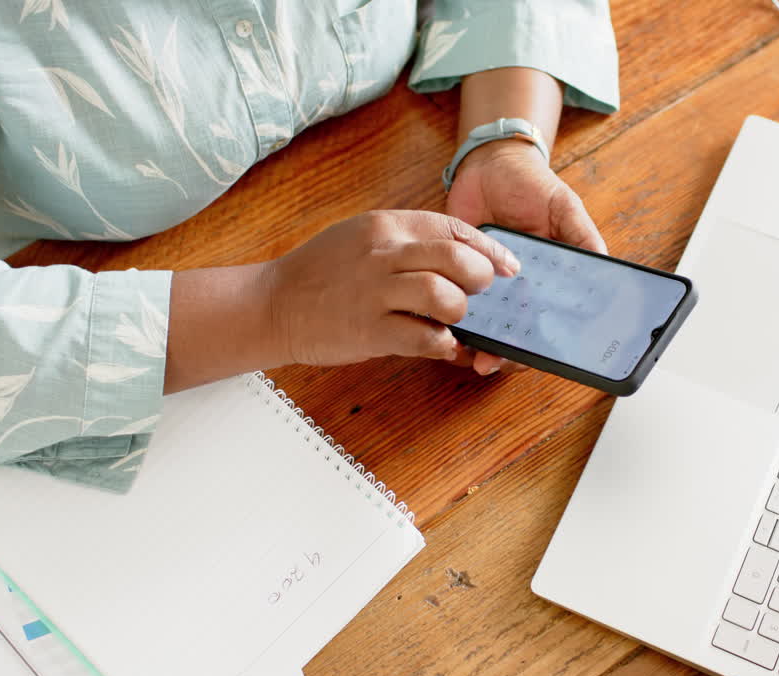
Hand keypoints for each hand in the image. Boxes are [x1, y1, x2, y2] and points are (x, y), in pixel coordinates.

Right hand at [264, 210, 518, 366]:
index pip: (452, 228)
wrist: (271, 305)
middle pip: (455, 258)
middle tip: (481, 294)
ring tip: (453, 320)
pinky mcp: (369, 331)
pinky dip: (442, 345)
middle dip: (480, 279)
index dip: (488, 249)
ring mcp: (375, 293)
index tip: (506, 267)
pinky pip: (424, 338)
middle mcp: (382, 255)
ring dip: (460, 312)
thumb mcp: (361, 238)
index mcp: (385, 227)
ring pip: (444, 296)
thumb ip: (407, 244)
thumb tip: (459, 258)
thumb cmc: (320, 274)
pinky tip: (439, 345)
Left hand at [446, 140, 606, 373]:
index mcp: (547, 279)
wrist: (488, 163)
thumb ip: (582, 237)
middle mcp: (518, 289)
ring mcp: (487, 285)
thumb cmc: (531, 185)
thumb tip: (604, 266)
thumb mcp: (564, 206)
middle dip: (509, 352)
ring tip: (474, 354)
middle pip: (517, 332)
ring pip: (485, 326)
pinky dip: (453, 320)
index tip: (544, 356)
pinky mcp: (457, 275)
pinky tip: (451, 331)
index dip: (548, 342)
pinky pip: (455, 303)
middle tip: (497, 361)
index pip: (551, 320)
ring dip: (481, 343)